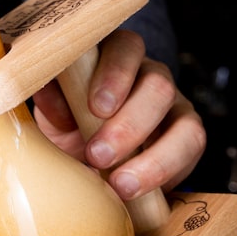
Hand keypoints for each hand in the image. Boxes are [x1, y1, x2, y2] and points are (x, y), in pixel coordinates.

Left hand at [33, 29, 205, 201]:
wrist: (84, 153)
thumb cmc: (67, 117)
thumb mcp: (52, 107)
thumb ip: (50, 95)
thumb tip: (44, 91)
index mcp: (114, 54)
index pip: (126, 47)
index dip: (116, 74)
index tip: (96, 107)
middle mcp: (150, 74)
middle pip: (159, 85)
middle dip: (129, 124)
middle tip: (97, 155)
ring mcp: (174, 105)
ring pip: (186, 123)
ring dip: (153, 159)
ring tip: (119, 184)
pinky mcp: (188, 136)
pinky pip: (192, 151)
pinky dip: (165, 172)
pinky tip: (136, 189)